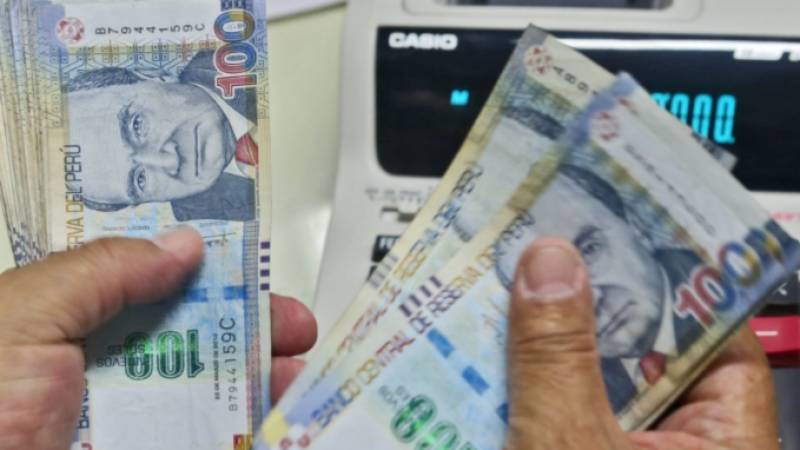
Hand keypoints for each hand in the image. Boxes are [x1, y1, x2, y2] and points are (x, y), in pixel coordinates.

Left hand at [0, 228, 316, 449]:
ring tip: (302, 383)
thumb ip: (101, 272)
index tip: (254, 275)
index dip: (207, 277)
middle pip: (192, 344)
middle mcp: (99, 378)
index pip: (151, 289)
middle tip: (296, 331)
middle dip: (252, 333)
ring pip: (205, 402)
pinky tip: (276, 427)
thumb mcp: (21, 317)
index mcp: (68, 329)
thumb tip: (183, 243)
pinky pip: (201, 441)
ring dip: (260, 388)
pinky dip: (242, 433)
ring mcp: (125, 429)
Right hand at [505, 238, 779, 449]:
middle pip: (647, 359)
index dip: (674, 284)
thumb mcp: (567, 443)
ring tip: (511, 287)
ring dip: (553, 350)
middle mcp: (684, 449)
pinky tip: (493, 353)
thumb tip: (549, 256)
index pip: (719, 342)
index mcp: (722, 445)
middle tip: (550, 247)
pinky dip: (534, 390)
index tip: (629, 231)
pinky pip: (566, 415)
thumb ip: (558, 355)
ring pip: (598, 387)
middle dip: (594, 310)